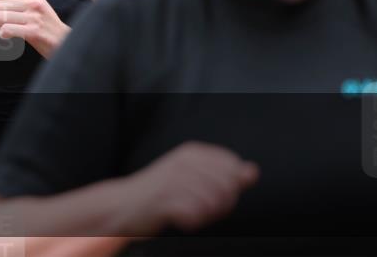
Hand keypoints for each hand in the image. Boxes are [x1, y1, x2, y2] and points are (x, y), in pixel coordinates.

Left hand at [0, 0, 71, 58]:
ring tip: (6, 29)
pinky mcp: (33, 31)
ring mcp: (34, 17)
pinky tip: (7, 36)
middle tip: (4, 23)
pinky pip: (7, 29)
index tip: (3, 9)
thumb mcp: (38, 5)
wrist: (64, 40)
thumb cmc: (47, 24)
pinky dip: (3, 34)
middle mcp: (34, 3)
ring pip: (1, 16)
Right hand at [116, 141, 258, 235]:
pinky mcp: (163, 200)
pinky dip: (192, 223)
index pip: (232, 166)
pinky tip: (182, 220)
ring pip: (213, 202)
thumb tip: (253, 171)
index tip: (216, 194)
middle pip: (226, 186)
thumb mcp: (193, 176)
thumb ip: (225, 175)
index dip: (231, 185)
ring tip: (192, 215)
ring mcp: (172, 180)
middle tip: (203, 210)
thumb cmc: (161, 193)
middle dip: (222, 204)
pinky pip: (195, 215)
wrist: (123, 205)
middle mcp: (183, 162)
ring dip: (206, 216)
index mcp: (191, 153)